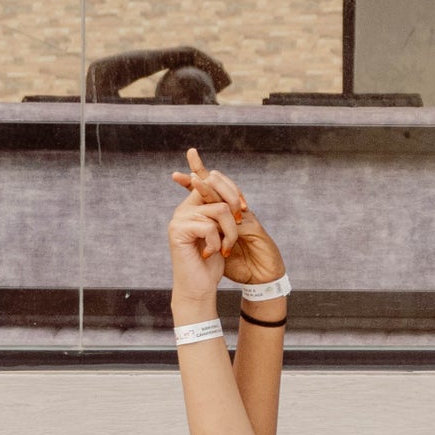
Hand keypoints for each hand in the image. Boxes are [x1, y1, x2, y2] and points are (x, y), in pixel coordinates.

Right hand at [167, 185, 233, 308]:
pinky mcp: (178, 230)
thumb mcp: (223, 231)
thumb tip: (233, 193)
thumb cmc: (212, 264)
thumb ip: (224, 209)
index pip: (213, 179)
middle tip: (239, 223)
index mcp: (194, 205)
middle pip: (216, 186)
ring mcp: (180, 218)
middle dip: (235, 205)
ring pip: (219, 209)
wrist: (199, 290)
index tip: (244, 208)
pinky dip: (216, 243)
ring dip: (230, 231)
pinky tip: (209, 255)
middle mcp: (185, 208)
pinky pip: (209, 226)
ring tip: (225, 248)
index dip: (233, 190)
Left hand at [173, 147, 284, 290]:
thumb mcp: (216, 250)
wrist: (260, 277)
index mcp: (221, 217)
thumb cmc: (239, 265)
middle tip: (189, 156)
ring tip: (195, 179)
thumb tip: (186, 234)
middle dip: (202, 171)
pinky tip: (216, 204)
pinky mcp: (252, 226)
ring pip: (226, 194)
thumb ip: (204, 238)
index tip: (174, 175)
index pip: (205, 196)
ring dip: (211, 186)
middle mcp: (233, 212)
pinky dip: (225, 208)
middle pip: (217, 185)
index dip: (193, 183)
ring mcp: (244, 216)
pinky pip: (237, 214)